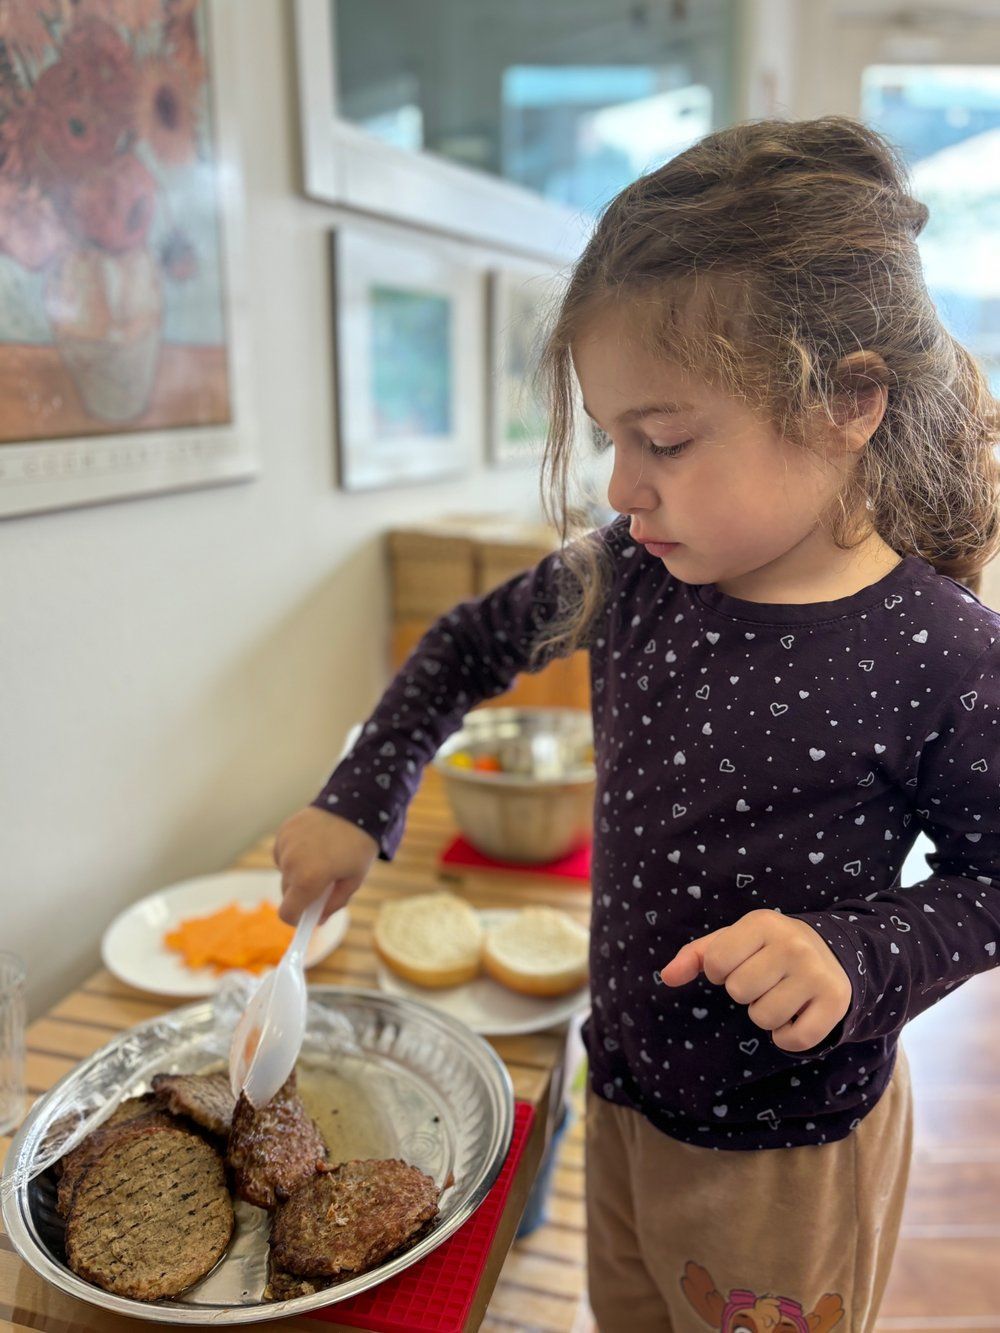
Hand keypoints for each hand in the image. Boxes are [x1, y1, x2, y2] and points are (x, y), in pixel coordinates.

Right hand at [273, 807, 378, 925]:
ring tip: (321, 858)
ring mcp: (284, 846)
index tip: (306, 916)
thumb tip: (318, 920)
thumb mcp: (354, 880)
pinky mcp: (283, 832)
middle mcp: (290, 864)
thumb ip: (334, 904)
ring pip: (285, 872)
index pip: (287, 914)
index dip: (297, 919)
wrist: (355, 804)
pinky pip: (283, 853)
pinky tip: (313, 844)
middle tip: (322, 883)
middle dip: (301, 893)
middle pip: (287, 893)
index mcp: (308, 880)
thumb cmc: (358, 845)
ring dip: (297, 872)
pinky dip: (294, 855)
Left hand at [659, 909, 852, 1052]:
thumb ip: (696, 956)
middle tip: (764, 980)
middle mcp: (793, 945)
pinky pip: (795, 1040)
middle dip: (744, 992)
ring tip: (780, 994)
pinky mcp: (835, 1002)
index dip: (719, 972)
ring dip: (765, 1015)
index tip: (738, 964)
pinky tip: (795, 1015)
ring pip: (764, 1018)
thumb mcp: (733, 940)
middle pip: (739, 992)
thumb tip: (666, 977)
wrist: (831, 952)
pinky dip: (787, 1038)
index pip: (716, 963)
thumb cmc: (767, 948)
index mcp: (763, 923)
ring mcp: (817, 974)